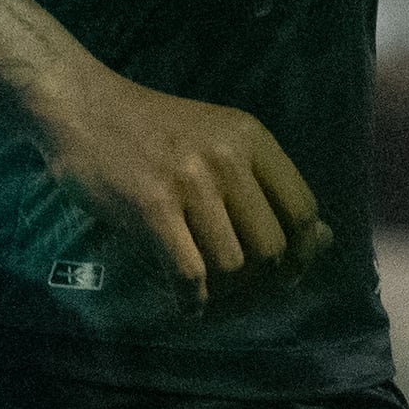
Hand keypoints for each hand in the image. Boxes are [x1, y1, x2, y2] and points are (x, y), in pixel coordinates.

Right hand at [28, 59, 328, 308]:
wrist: (82, 106)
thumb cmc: (153, 129)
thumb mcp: (219, 139)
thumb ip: (268, 185)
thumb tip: (326, 239)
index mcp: (250, 138)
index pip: (303, 209)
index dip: (302, 253)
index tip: (288, 274)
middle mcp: (227, 157)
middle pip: (272, 246)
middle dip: (261, 280)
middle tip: (240, 291)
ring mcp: (190, 182)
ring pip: (233, 265)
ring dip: (222, 291)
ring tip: (208, 292)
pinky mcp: (151, 207)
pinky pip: (189, 274)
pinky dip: (191, 300)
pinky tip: (186, 302)